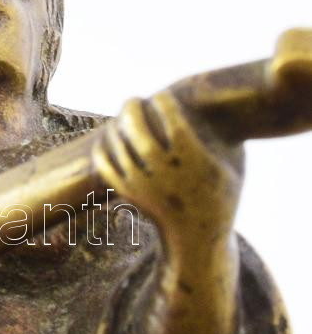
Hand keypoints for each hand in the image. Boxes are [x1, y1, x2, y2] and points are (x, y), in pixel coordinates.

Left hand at [92, 90, 242, 256]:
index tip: (161, 95)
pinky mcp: (130, 196)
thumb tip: (225, 105)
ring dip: (116, 127)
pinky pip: (107, 170)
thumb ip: (226, 137)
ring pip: (120, 150)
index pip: (174, 124)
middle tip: (132, 100)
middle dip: (133, 111)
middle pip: (141, 135)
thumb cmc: (220, 195)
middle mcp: (167, 174)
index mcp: (194, 163)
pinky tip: (104, 139)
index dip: (164, 105)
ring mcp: (145, 186)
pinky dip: (102, 152)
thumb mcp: (233, 167)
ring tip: (120, 116)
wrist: (198, 238)